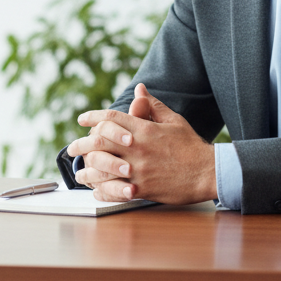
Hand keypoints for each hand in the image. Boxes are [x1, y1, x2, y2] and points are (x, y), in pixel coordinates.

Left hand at [66, 84, 216, 203]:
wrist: (208, 172)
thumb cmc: (191, 146)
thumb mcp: (173, 120)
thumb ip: (152, 106)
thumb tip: (139, 89)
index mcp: (143, 129)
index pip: (109, 118)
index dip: (92, 117)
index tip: (82, 119)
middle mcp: (136, 149)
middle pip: (97, 144)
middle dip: (80, 145)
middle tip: (72, 148)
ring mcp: (138, 170)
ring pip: (101, 170)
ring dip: (86, 171)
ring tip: (80, 173)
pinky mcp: (142, 189)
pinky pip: (114, 191)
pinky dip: (101, 191)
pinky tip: (97, 191)